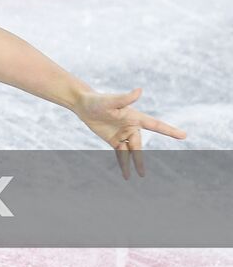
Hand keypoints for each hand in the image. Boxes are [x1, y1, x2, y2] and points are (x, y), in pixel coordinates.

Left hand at [72, 87, 186, 178]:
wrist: (83, 105)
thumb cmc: (98, 100)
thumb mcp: (111, 101)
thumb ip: (126, 98)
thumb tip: (140, 90)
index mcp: (134, 117)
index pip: (156, 125)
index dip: (170, 130)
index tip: (184, 135)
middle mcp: (131, 126)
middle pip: (138, 145)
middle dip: (140, 158)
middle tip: (142, 173)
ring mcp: (123, 134)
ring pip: (131, 152)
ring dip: (133, 163)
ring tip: (135, 175)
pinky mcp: (114, 140)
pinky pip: (121, 154)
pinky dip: (124, 163)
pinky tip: (126, 174)